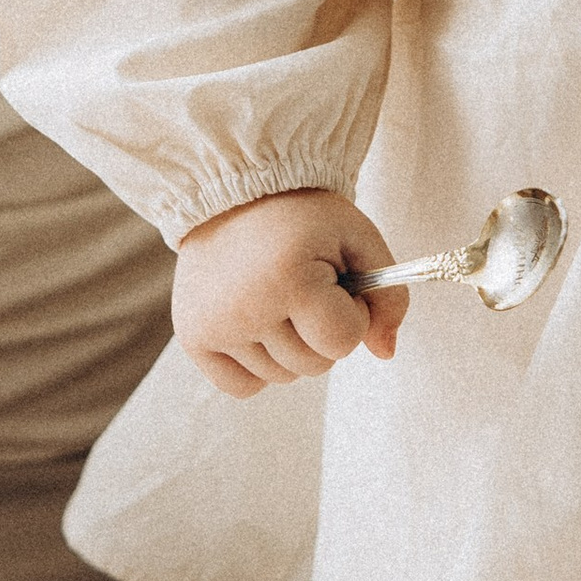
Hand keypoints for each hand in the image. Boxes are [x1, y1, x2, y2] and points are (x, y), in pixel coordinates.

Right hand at [172, 187, 408, 396]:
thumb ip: (388, 296)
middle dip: (322, 331)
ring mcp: (213, 327)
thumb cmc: (303, 217)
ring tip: (278, 297)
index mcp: (289, 278)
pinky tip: (256, 324)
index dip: (352, 313)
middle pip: (314, 365)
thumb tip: (385, 353)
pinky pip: (244, 387)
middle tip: (307, 286)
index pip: (343, 341)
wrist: (234, 192)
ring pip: (282, 377)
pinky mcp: (192, 338)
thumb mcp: (358, 238)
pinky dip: (257, 367)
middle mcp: (245, 308)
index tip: (337, 282)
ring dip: (291, 347)